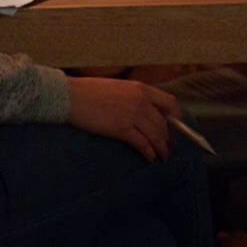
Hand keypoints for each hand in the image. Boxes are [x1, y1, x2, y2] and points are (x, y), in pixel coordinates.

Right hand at [65, 76, 184, 161]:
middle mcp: (141, 101)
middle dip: (168, 138)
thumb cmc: (89, 91)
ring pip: (156, 135)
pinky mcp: (122, 129)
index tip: (176, 127)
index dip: (176, 118)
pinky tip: (150, 158)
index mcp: (141, 88)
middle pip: (163, 123)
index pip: (170, 103)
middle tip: (169, 147)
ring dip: (162, 148)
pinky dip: (149, 152)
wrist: (70, 96)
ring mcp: (132, 115)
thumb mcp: (118, 88)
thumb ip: (133, 97)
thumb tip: (144, 111)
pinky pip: (142, 144)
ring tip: (163, 156)